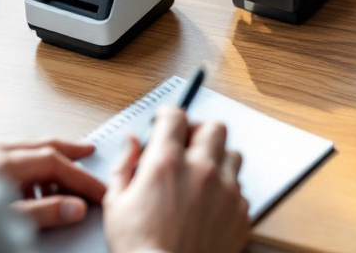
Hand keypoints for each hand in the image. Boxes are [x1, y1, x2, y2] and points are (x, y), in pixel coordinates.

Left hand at [0, 140, 106, 228]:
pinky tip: (24, 184)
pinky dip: (23, 165)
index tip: (98, 191)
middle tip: (88, 153)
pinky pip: (3, 156)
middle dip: (67, 150)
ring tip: (60, 174)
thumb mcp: (3, 220)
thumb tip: (73, 207)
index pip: (53, 161)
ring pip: (21, 149)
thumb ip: (41, 214)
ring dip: (45, 159)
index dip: (80, 176)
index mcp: (1, 162)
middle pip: (39, 145)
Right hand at [104, 107, 248, 252]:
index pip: (176, 116)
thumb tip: (131, 143)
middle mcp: (201, 170)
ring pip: (233, 155)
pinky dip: (226, 190)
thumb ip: (124, 165)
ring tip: (201, 175)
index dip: (168, 116)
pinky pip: (239, 188)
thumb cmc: (140, 248)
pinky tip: (209, 204)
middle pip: (214, 127)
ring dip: (218, 158)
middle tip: (187, 144)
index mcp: (167, 162)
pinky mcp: (240, 212)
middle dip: (199, 131)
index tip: (165, 122)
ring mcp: (225, 190)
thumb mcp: (115, 203)